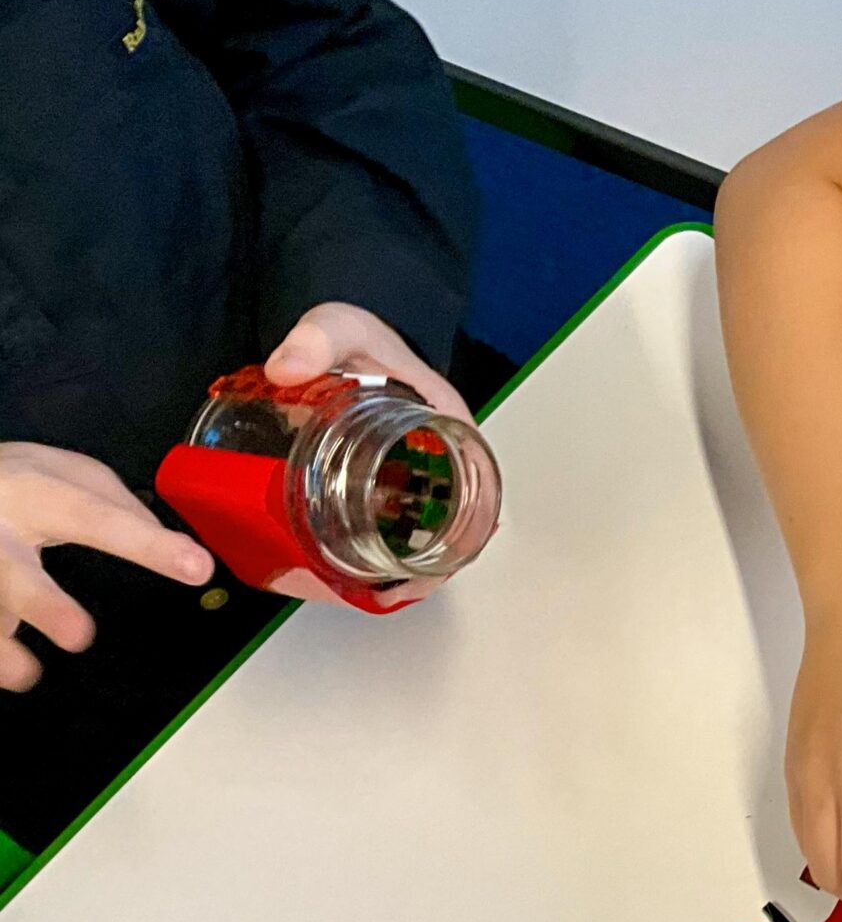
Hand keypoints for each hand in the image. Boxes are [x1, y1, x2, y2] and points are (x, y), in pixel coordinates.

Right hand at [0, 442, 214, 688]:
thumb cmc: (20, 482)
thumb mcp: (68, 474)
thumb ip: (117, 508)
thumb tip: (174, 549)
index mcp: (37, 492)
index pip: (98, 518)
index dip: (147, 544)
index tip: (198, 567)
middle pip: (13, 571)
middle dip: (43, 605)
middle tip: (79, 637)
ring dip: (1, 646)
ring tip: (26, 675)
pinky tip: (11, 674)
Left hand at [265, 302, 472, 607]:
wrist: (343, 337)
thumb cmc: (361, 337)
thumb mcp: (341, 327)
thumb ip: (316, 340)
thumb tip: (286, 369)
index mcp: (449, 424)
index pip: (476, 487)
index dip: (463, 533)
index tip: (439, 562)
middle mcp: (441, 457)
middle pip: (452, 525)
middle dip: (428, 566)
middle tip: (392, 592)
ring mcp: (415, 475)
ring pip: (423, 533)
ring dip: (404, 567)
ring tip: (373, 594)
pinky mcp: (386, 484)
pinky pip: (396, 527)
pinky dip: (383, 555)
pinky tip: (356, 574)